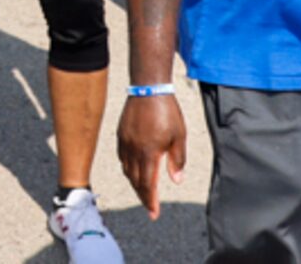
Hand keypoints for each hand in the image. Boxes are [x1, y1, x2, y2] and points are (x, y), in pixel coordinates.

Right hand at [117, 92, 184, 217]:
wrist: (149, 88)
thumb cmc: (167, 111)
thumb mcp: (179, 137)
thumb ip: (177, 160)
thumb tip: (176, 180)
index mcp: (149, 152)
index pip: (147, 183)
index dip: (150, 200)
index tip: (153, 213)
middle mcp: (134, 149)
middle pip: (135, 180)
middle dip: (143, 195)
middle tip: (149, 207)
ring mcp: (125, 141)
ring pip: (126, 169)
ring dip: (135, 183)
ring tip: (143, 190)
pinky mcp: (121, 133)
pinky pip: (122, 157)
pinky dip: (127, 168)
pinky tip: (133, 169)